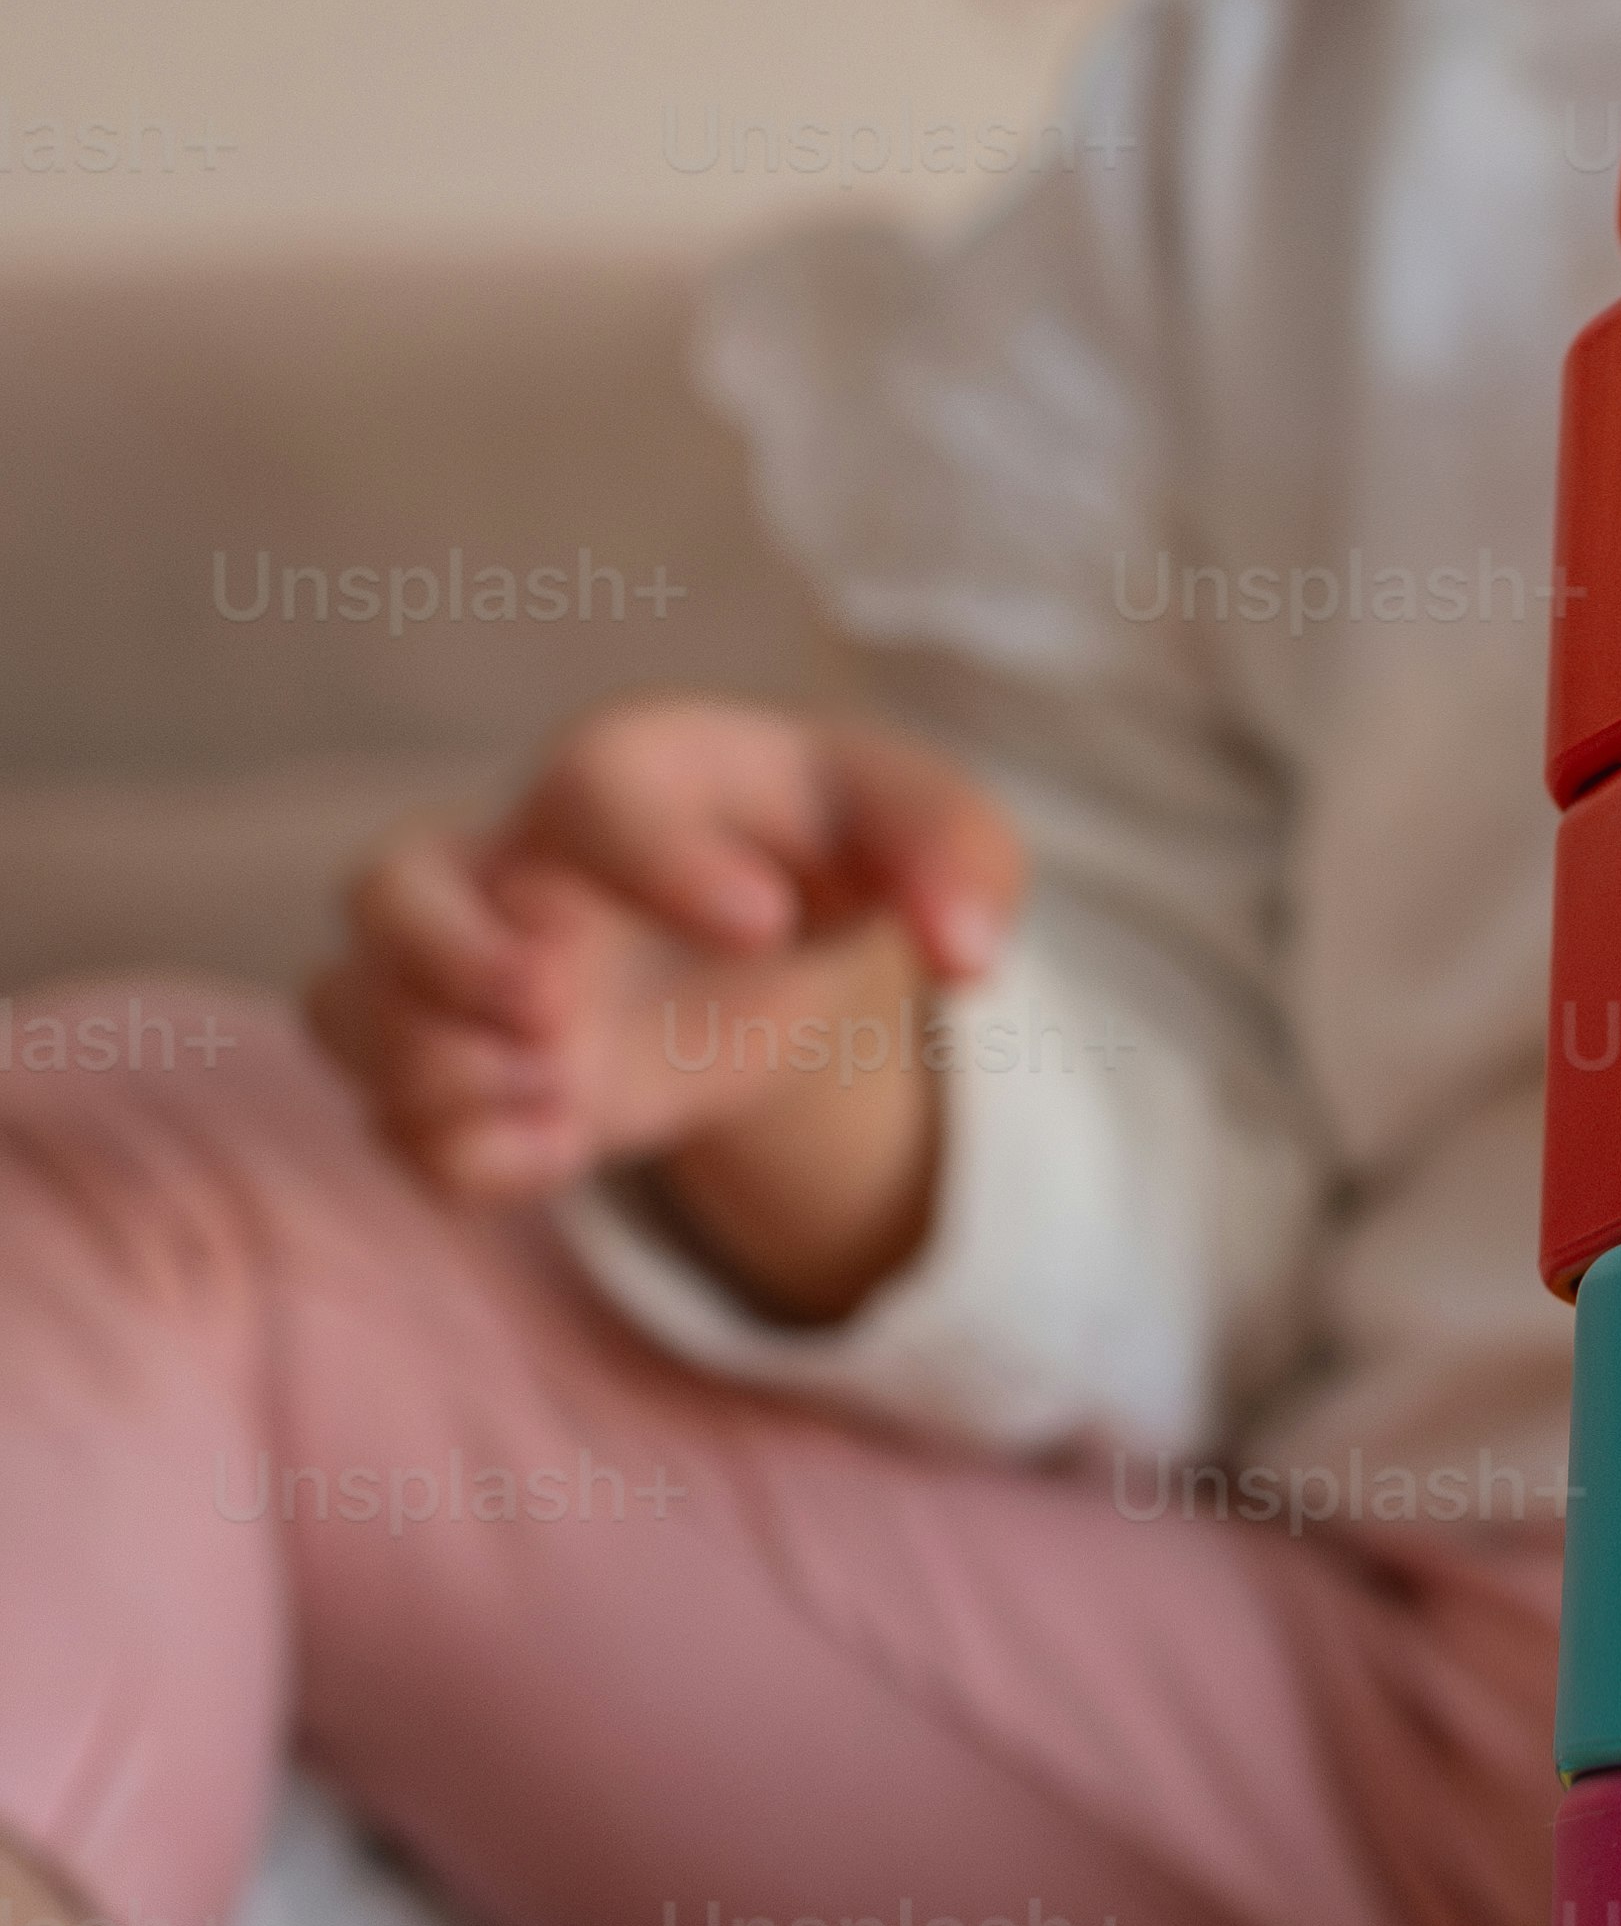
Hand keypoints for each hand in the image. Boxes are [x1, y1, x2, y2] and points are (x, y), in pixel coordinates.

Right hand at [308, 697, 1022, 1313]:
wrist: (768, 920)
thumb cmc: (826, 845)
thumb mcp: (920, 826)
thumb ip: (960, 858)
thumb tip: (965, 953)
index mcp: (628, 775)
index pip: (595, 788)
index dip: (661, 860)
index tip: (763, 926)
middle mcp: (513, 862)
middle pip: (384, 884)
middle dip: (448, 958)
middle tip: (559, 1007)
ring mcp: (462, 971)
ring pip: (350, 1008)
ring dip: (437, 1068)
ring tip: (562, 1086)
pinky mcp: (458, 1065)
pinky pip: (387, 1118)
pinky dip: (457, 1150)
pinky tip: (561, 1142)